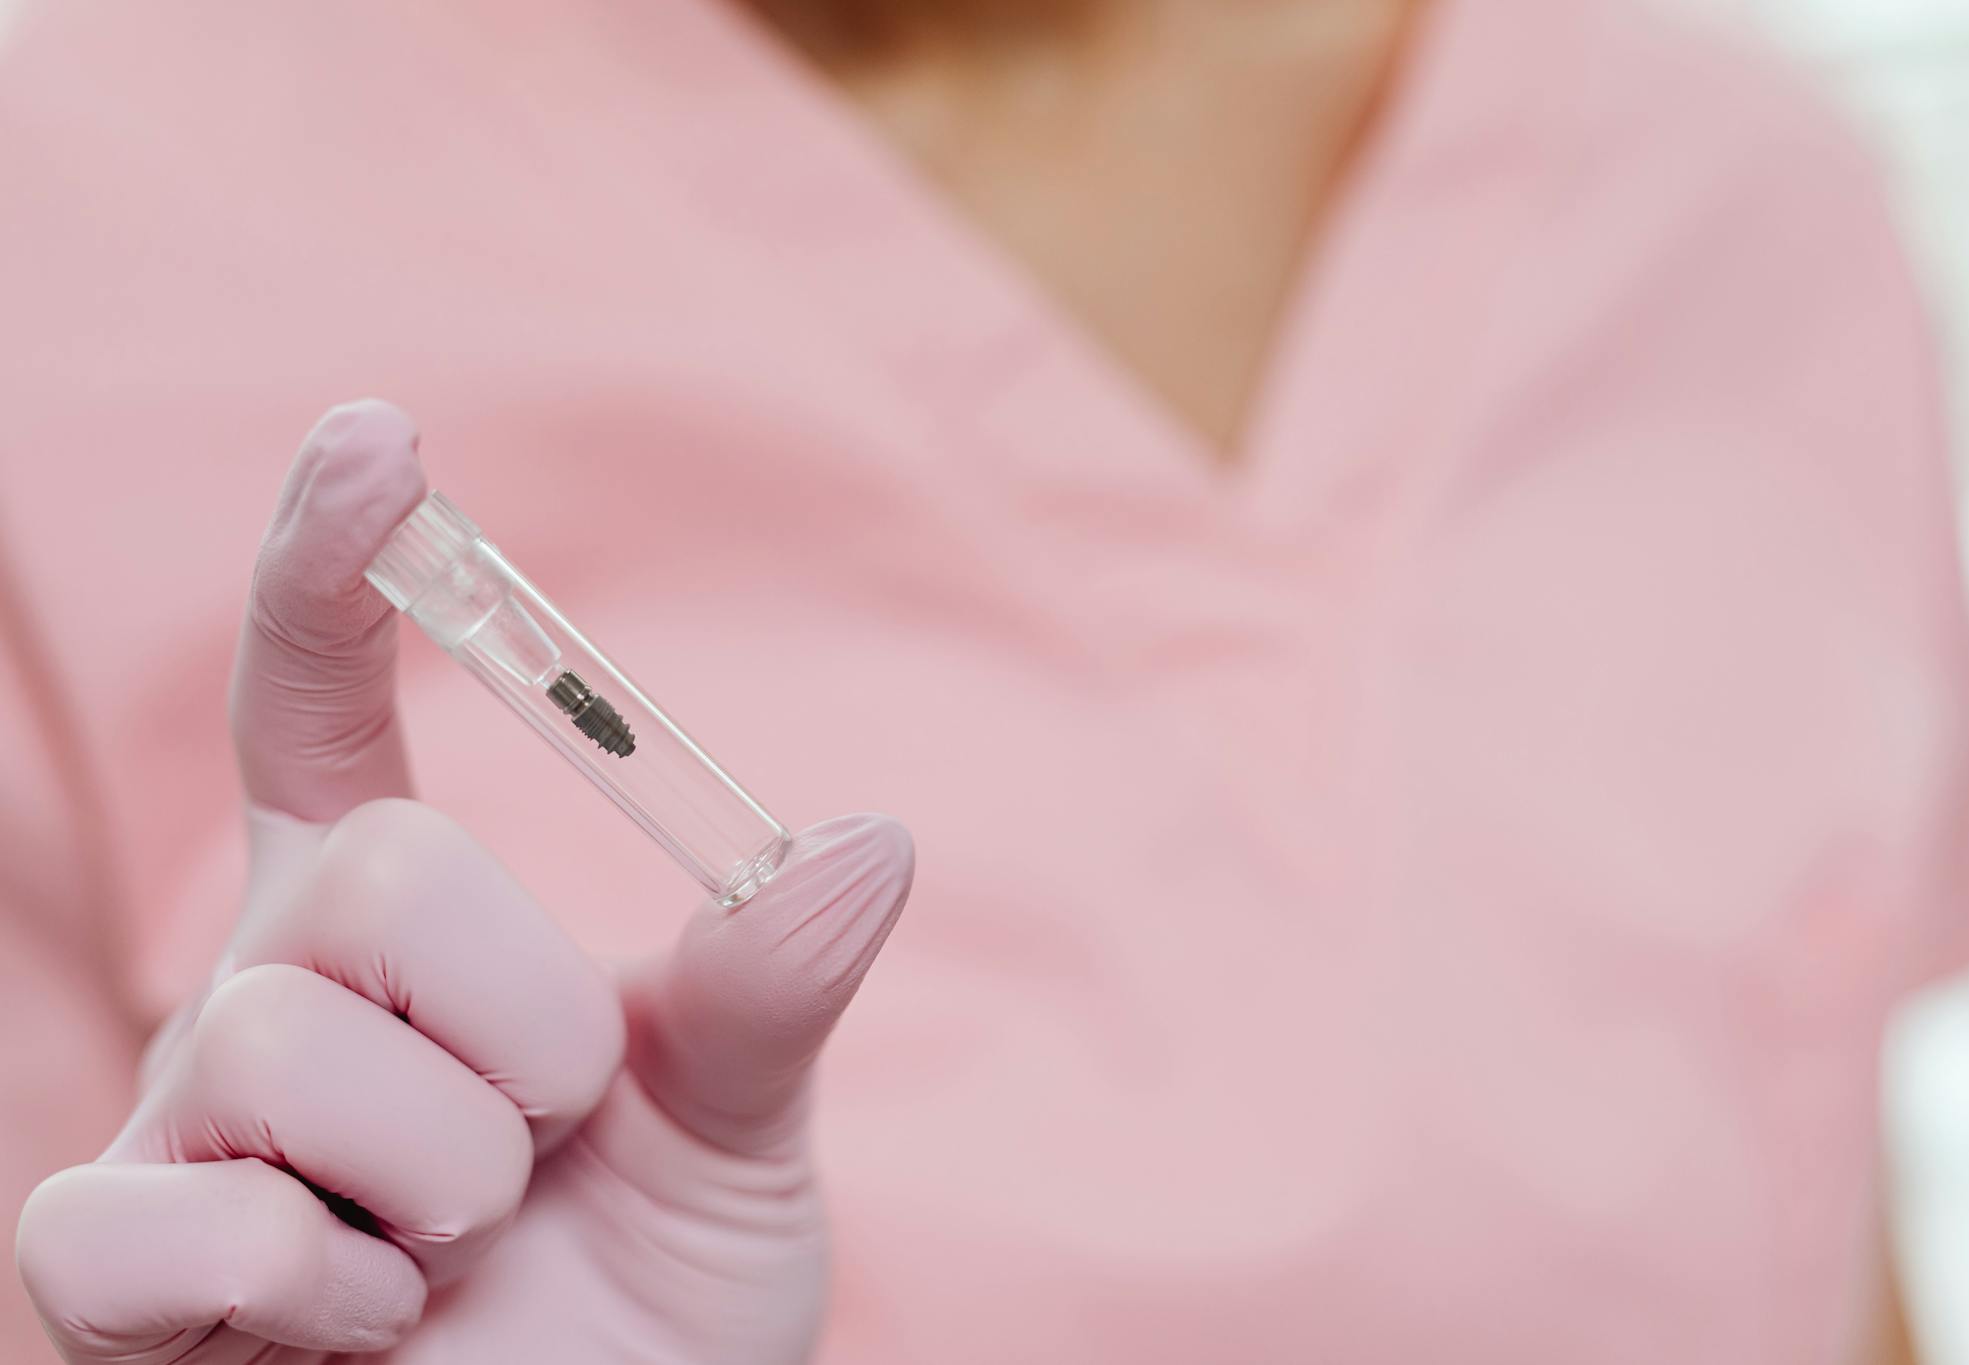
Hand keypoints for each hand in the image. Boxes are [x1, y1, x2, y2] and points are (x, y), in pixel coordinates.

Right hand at [16, 401, 912, 1363]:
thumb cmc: (644, 1316)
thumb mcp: (738, 1146)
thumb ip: (766, 999)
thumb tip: (867, 842)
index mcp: (404, 939)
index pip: (325, 713)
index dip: (331, 573)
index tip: (380, 439)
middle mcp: (268, 999)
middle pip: (376, 877)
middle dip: (524, 1028)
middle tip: (548, 1145)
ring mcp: (181, 1136)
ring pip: (280, 1045)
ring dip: (446, 1179)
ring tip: (460, 1258)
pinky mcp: (114, 1284)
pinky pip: (164, 1231)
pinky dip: (312, 1290)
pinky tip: (362, 1329)